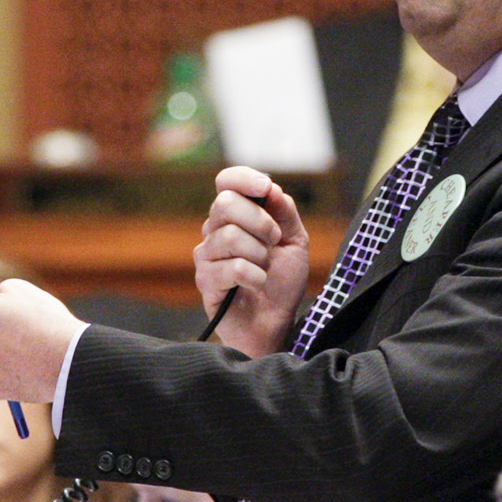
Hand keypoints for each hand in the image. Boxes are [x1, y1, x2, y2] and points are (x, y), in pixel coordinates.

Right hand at [194, 166, 309, 356]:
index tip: (264, 187)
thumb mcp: (295, 241)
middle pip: (225, 204)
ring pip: (230, 236)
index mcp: (236, 215)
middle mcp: (216, 230)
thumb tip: (272, 187)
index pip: (226, 182)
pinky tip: (258, 284)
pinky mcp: (205, 280)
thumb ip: (285, 212)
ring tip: (265, 269)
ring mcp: (207, 255)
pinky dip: (255, 276)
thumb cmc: (282, 282)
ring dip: (259, 255)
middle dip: (260, 221)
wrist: (276, 323)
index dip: (243, 178)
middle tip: (274, 241)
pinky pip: (232, 267)